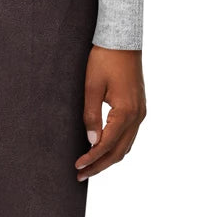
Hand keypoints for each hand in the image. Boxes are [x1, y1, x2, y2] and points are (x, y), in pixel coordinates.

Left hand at [76, 47, 146, 180]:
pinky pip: (129, 136)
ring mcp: (141, 113)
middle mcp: (137, 116)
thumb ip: (91, 116)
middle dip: (99, 165)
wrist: (123, 41)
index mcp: (126, 112)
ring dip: (108, 159)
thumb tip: (91, 142)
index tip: (77, 166)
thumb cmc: (105, 60)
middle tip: (80, 175)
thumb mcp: (92, 87)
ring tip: (90, 167)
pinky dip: (116, 147)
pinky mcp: (139, 109)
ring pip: (126, 146)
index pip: (107, 144)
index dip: (91, 158)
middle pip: (119, 151)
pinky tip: (103, 150)